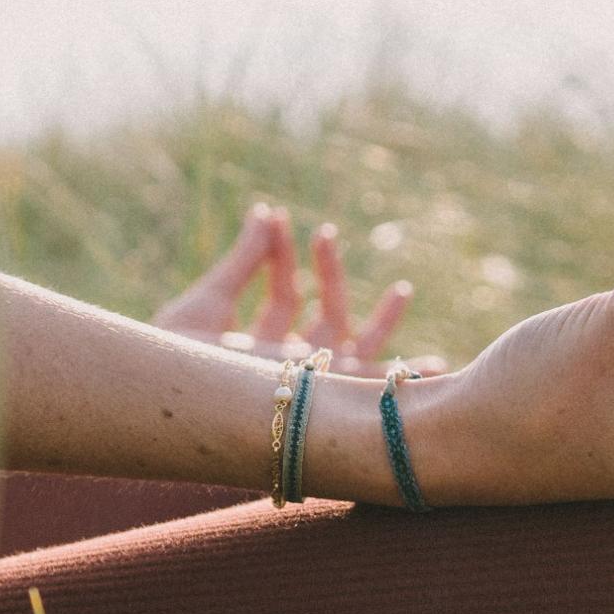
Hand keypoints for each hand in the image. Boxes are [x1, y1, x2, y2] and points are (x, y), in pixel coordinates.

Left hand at [152, 204, 442, 374]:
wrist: (174, 402)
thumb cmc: (178, 362)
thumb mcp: (211, 299)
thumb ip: (245, 258)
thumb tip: (266, 211)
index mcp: (257, 349)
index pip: (282, 296)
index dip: (280, 253)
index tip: (274, 215)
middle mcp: (286, 370)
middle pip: (325, 321)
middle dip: (333, 278)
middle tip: (328, 233)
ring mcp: (309, 384)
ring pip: (358, 351)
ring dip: (382, 322)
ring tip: (403, 290)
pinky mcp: (329, 395)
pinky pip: (377, 386)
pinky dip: (408, 377)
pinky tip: (439, 367)